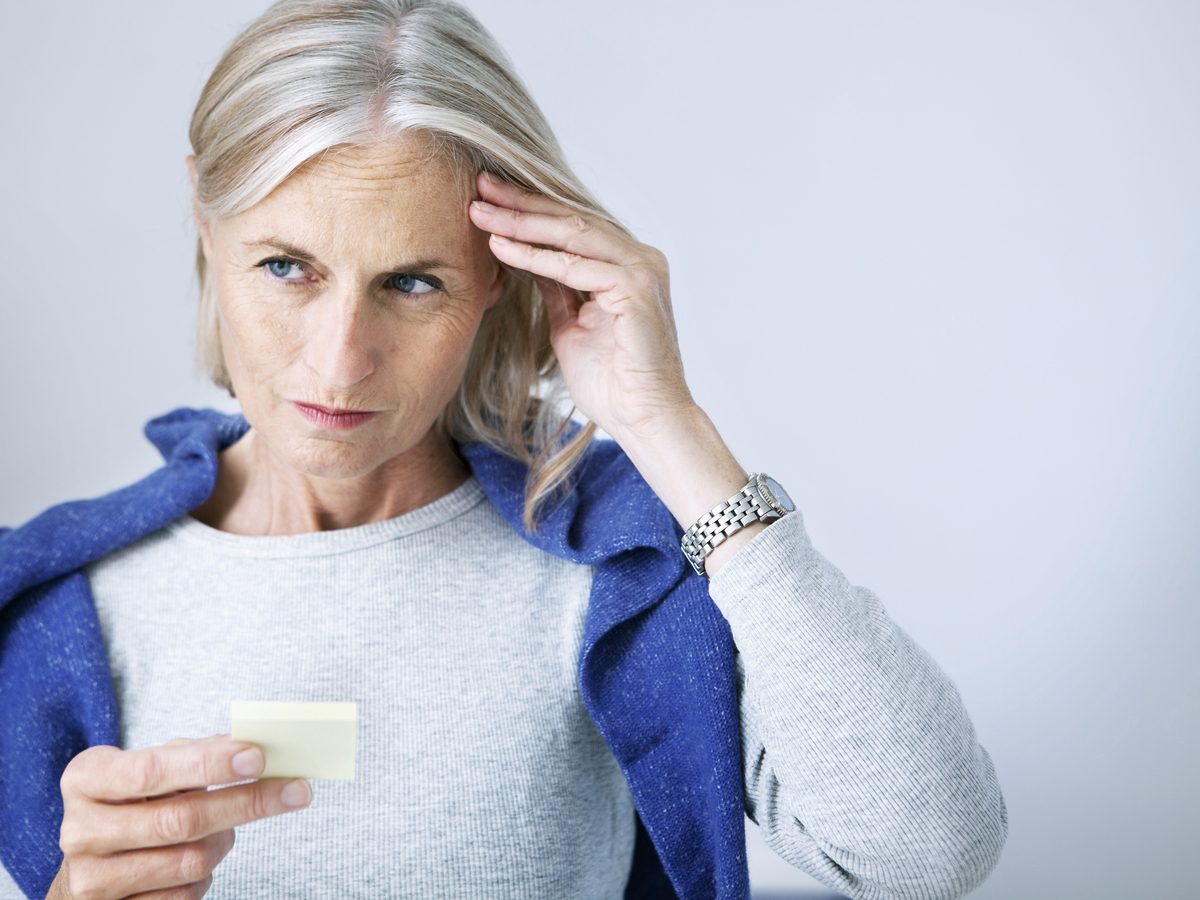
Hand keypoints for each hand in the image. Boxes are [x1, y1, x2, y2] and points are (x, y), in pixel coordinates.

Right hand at [53, 733, 310, 898]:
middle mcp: (81, 830)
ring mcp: (93, 880)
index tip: (258, 756)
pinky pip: (184, 896)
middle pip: (180, 820)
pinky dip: (207, 875)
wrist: (92, 860)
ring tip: (228, 825)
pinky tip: (202, 857)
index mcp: (86, 779)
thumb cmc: (132, 801)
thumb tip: (254, 749)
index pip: (151, 771)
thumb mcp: (149, 767)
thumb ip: (195, 754)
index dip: (207, 764)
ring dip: (225, 840)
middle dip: (246, 802)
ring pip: (190, 861)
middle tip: (295, 789)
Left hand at [469, 171, 696, 442]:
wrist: (644, 419)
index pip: (573, 227)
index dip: (529, 211)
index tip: (487, 198)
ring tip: (481, 211)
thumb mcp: (571, 325)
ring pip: (572, 234)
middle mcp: (640, 258)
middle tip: (479, 185)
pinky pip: (575, 266)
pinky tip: (501, 247)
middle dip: (521, 203)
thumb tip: (529, 256)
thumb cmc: (612, 382)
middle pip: (571, 220)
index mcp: (628, 264)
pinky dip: (535, 256)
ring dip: (522, 222)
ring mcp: (642, 270)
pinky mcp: (636, 288)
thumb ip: (557, 288)